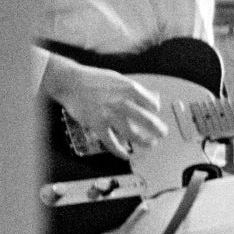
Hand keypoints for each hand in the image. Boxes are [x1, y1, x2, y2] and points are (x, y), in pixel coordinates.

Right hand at [47, 56, 166, 156]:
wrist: (71, 82)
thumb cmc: (94, 79)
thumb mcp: (119, 79)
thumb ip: (135, 90)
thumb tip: (152, 99)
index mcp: (130, 89)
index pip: (152, 104)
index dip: (155, 110)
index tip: (155, 113)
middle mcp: (122, 102)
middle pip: (147, 120)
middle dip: (158, 129)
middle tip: (162, 133)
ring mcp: (110, 115)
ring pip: (133, 134)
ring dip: (144, 142)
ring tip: (150, 144)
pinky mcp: (98, 125)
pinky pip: (112, 142)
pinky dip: (119, 151)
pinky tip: (125, 154)